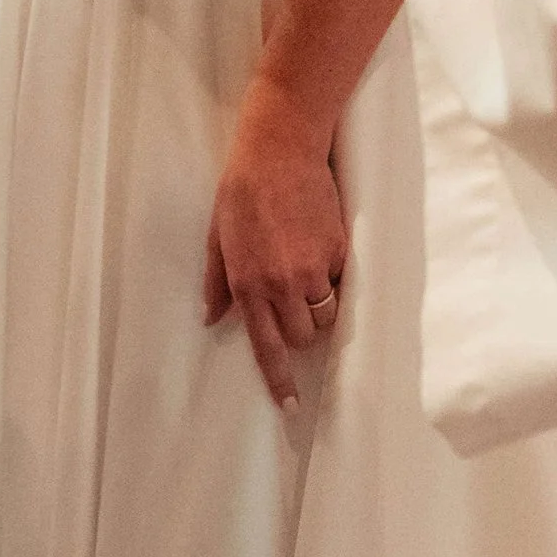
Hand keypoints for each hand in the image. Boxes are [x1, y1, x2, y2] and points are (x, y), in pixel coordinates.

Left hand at [203, 69, 348, 412]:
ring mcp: (315, 268)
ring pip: (326, 315)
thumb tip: (213, 321)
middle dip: (299, 330)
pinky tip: (318, 245)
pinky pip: (343, 283)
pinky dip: (335, 276)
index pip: (267, 347)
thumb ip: (217, 284)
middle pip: (303, 337)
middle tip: (290, 299)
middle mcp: (283, 283)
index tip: (290, 407)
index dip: (279, 380)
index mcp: (248, 284)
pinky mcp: (340, 250)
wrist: (279, 148)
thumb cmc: (241, 191)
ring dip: (318, 305)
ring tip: (305, 271)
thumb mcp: (217, 238)